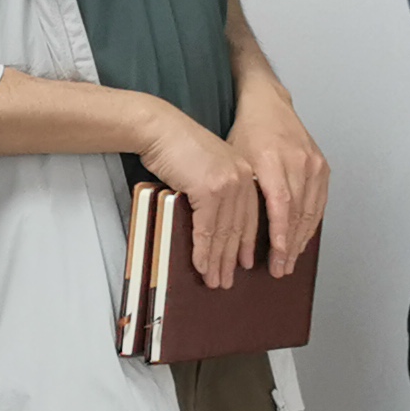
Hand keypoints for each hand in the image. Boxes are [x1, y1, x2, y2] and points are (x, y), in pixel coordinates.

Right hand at [135, 98, 262, 287]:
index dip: (245, 244)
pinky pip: (207, 229)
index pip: (249, 216)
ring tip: (213, 280)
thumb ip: (215, 190)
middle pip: (239, 228)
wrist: (159, 129)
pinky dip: (202, 251)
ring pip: (224, 232)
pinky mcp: (209, 190)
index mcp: (246, 173)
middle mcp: (243, 179)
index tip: (243, 263)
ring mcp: (228, 184)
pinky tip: (201, 265)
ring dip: (217, 261)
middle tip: (226, 280)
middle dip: (231, 259)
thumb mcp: (205, 168)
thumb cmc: (177, 146)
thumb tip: (212, 222)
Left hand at [225, 75, 330, 280]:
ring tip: (290, 262)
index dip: (280, 233)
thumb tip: (228, 229)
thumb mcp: (235, 159)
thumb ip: (239, 190)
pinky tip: (302, 240)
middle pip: (298, 212)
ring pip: (311, 210)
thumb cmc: (246, 133)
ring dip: (301, 240)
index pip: (281, 204)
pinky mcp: (322, 166)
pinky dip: (311, 224)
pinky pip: (319, 202)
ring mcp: (314, 163)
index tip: (277, 256)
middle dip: (289, 245)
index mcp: (272, 159)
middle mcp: (298, 161)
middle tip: (280, 270)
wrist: (270, 104)